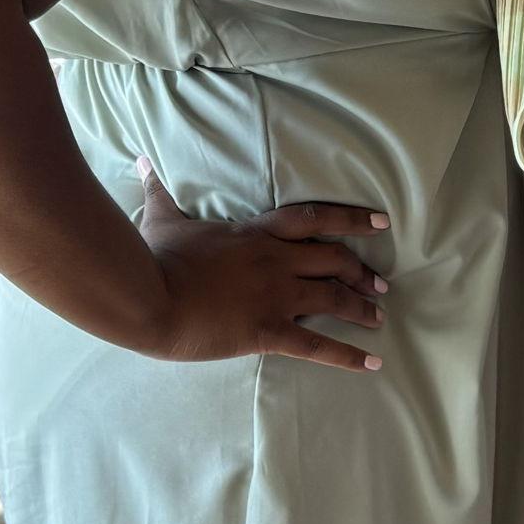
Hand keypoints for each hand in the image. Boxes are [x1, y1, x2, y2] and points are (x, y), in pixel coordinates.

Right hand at [134, 157, 392, 373]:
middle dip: (361, 272)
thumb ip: (160, 191)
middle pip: (335, 260)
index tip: (382, 222)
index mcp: (258, 233)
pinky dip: (348, 354)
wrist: (148, 297)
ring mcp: (276, 296)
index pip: (317, 219)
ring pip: (333, 298)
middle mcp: (277, 261)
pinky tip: (371, 361)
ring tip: (378, 316)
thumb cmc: (154, 258)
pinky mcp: (267, 330)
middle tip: (382, 283)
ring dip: (360, 307)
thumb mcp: (162, 218)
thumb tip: (141, 162)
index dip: (353, 219)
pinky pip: (317, 345)